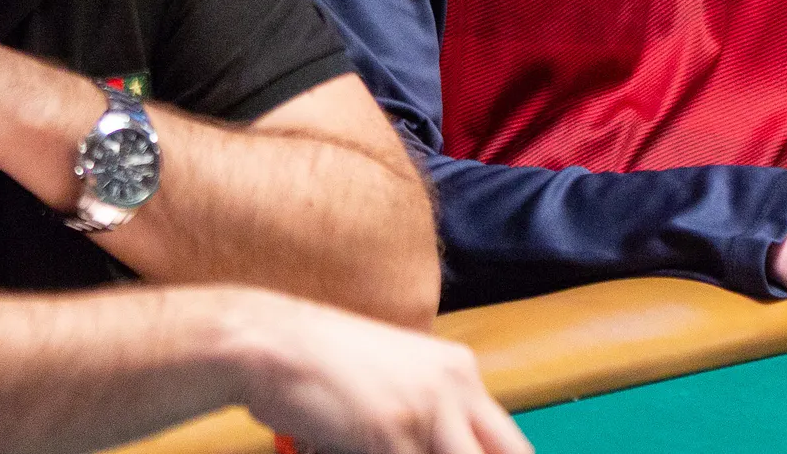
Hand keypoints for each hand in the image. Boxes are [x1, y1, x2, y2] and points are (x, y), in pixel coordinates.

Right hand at [237, 295, 532, 453]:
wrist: (275, 344)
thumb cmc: (325, 369)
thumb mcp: (396, 384)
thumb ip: (431, 421)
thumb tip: (452, 448)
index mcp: (460, 371)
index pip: (511, 446)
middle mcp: (455, 386)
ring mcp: (429, 410)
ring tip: (376, 446)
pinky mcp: (394, 434)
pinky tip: (354, 448)